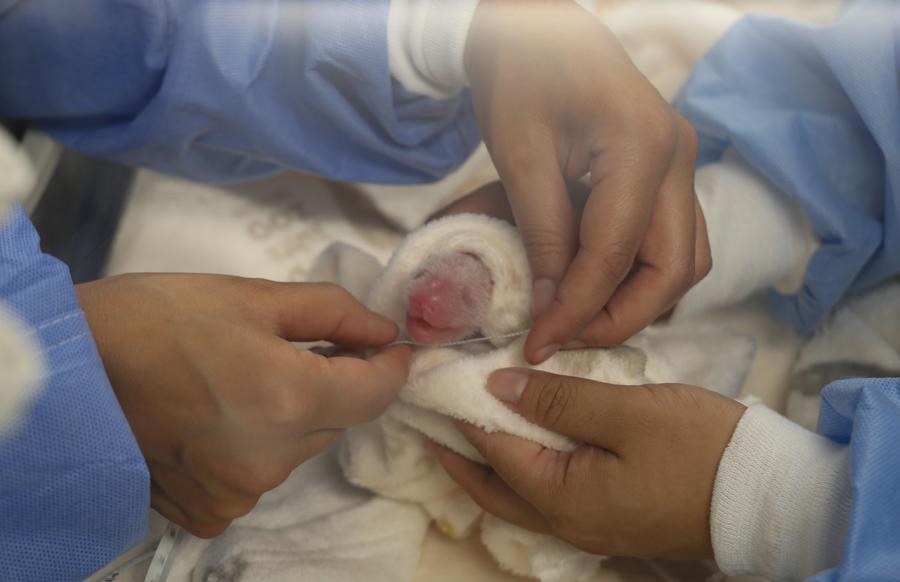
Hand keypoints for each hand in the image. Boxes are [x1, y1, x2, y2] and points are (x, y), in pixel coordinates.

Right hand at [77, 274, 410, 537]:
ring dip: (291, 417)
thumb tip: (382, 332)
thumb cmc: (154, 320)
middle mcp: (271, 460)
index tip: (389, 347)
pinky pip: (259, 476)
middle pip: (336, 421)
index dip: (391, 367)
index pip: (375, 393)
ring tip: (239, 380)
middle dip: (330, 385)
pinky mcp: (210, 512)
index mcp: (287, 399)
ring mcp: (239, 493)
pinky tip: (217, 417)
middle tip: (293, 349)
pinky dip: (254, 448)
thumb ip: (332, 314)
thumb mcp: (250, 297)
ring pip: (299, 449)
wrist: (66, 374)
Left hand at [430, 369, 744, 558]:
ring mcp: (591, 525)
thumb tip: (497, 386)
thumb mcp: (627, 414)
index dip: (464, 415)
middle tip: (430, 422)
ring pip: (521, 495)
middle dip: (460, 456)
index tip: (438, 383)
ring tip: (468, 429)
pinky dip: (526, 469)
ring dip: (491, 464)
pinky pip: (550, 495)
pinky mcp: (612, 516)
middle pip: (495, 490)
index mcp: (563, 497)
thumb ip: (558, 401)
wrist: (765, 493)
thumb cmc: (697, 448)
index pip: (495, 452)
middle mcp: (568, 521)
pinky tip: (528, 444)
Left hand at [466, 0, 710, 362]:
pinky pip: (671, 238)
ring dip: (637, 300)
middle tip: (564, 339)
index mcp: (644, 145)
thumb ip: (543, 234)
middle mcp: (679, 157)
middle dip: (621, 316)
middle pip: (675, 268)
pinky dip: (639, 273)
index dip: (577, 309)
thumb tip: (554, 308)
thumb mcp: (519, 155)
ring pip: (684, 259)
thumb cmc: (520, 73)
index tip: (539, 344)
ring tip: (577, 318)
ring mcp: (680, 163)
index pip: (617, 254)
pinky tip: (594, 284)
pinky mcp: (667, 169)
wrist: (536, 27)